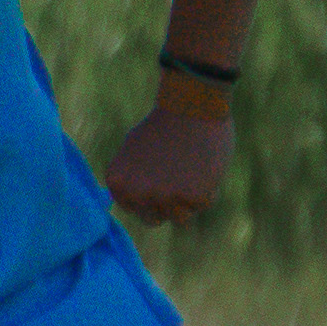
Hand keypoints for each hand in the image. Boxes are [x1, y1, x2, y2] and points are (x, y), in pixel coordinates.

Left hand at [99, 109, 228, 227]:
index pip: (135, 210)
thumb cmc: (164, 124)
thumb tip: (122, 201)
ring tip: (190, 170)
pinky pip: (202, 205)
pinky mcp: (194, 197)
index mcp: (118, 183)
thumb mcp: (131, 149)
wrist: (191, 106)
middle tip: (177, 175)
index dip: (151, 196)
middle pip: (154, 219)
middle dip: (167, 203)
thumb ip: (128, 178)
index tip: (160, 175)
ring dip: (188, 199)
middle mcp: (138, 194)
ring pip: (180, 218)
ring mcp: (166, 197)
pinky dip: (208, 189)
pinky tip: (204, 166)